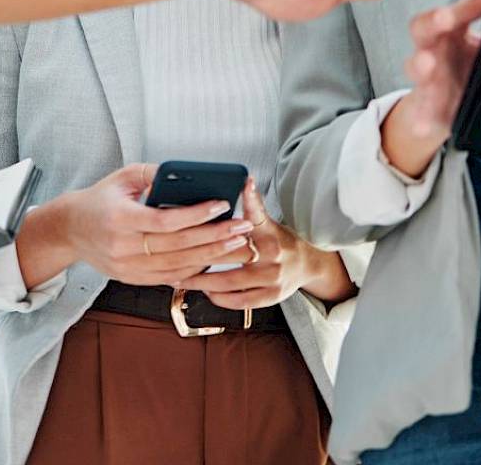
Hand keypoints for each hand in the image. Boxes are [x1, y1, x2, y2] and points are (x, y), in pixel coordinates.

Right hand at [57, 164, 255, 286]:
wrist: (70, 229)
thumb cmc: (100, 199)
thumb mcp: (123, 177)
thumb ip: (155, 173)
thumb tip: (189, 176)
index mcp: (119, 218)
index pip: (165, 221)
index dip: (196, 215)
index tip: (222, 205)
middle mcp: (122, 247)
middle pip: (178, 246)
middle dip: (215, 237)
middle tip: (242, 227)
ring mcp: (127, 267)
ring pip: (178, 266)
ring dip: (211, 256)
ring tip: (236, 244)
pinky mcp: (131, 278)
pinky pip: (169, 277)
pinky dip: (194, 269)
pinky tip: (214, 259)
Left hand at [176, 179, 352, 308]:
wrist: (308, 265)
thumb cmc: (279, 240)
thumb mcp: (268, 220)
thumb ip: (253, 206)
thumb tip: (245, 180)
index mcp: (269, 231)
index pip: (255, 212)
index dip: (248, 198)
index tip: (238, 186)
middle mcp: (272, 254)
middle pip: (230, 253)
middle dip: (198, 255)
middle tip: (172, 254)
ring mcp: (272, 278)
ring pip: (229, 282)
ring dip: (201, 282)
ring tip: (179, 279)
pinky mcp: (271, 296)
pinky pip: (239, 301)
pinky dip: (219, 297)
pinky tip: (204, 291)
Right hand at [384, 0, 480, 176]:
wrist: (451, 105)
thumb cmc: (470, 68)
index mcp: (453, 30)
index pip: (462, 9)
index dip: (476, 1)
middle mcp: (434, 48)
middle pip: (424, 26)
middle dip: (434, 20)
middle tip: (445, 17)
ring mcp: (427, 77)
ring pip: (416, 66)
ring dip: (420, 64)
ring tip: (427, 64)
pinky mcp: (426, 106)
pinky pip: (419, 112)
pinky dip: (420, 118)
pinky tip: (422, 125)